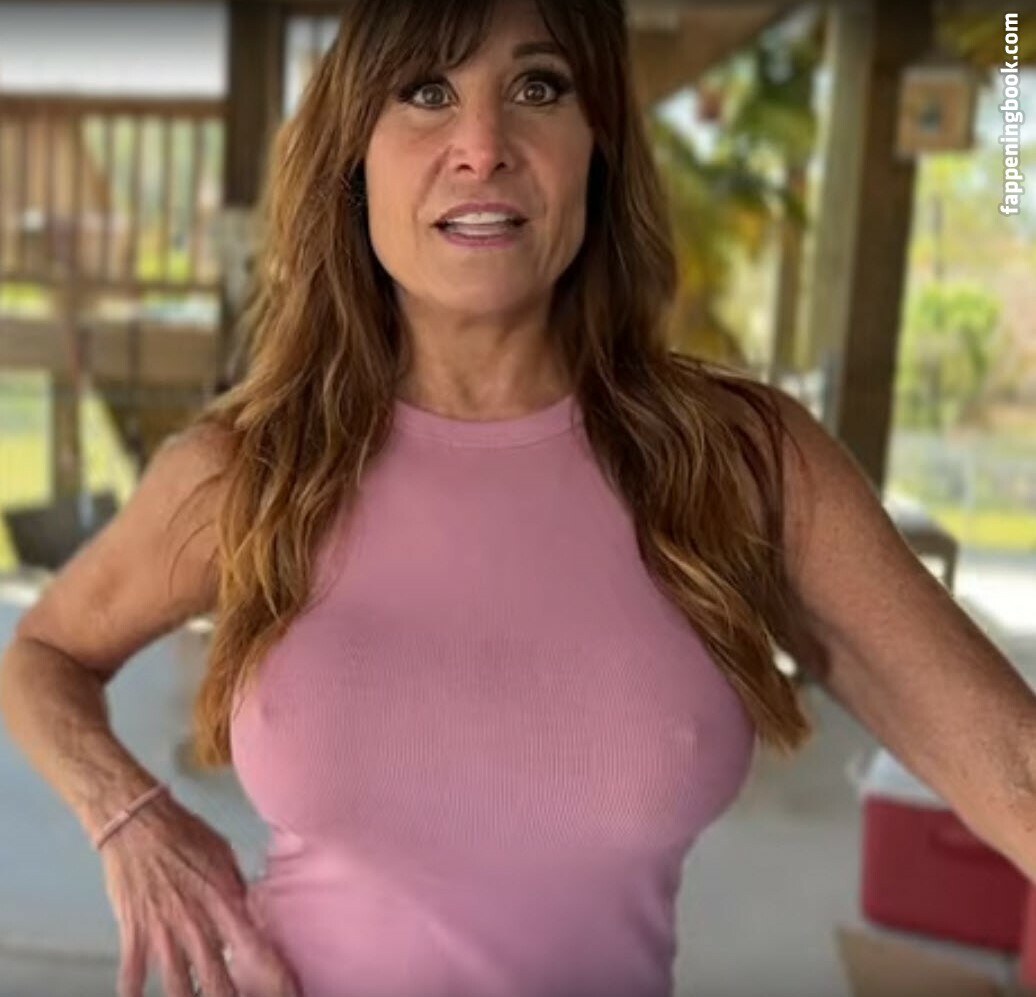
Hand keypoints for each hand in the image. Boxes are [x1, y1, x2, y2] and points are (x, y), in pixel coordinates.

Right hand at [98, 791, 298, 996]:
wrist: (138, 822)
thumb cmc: (184, 832)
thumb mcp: (220, 853)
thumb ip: (234, 885)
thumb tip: (250, 907)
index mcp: (222, 897)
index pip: (252, 941)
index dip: (269, 969)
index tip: (285, 990)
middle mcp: (195, 919)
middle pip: (215, 972)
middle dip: (227, 996)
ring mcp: (163, 927)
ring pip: (177, 980)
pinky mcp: (134, 929)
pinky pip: (133, 970)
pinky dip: (133, 990)